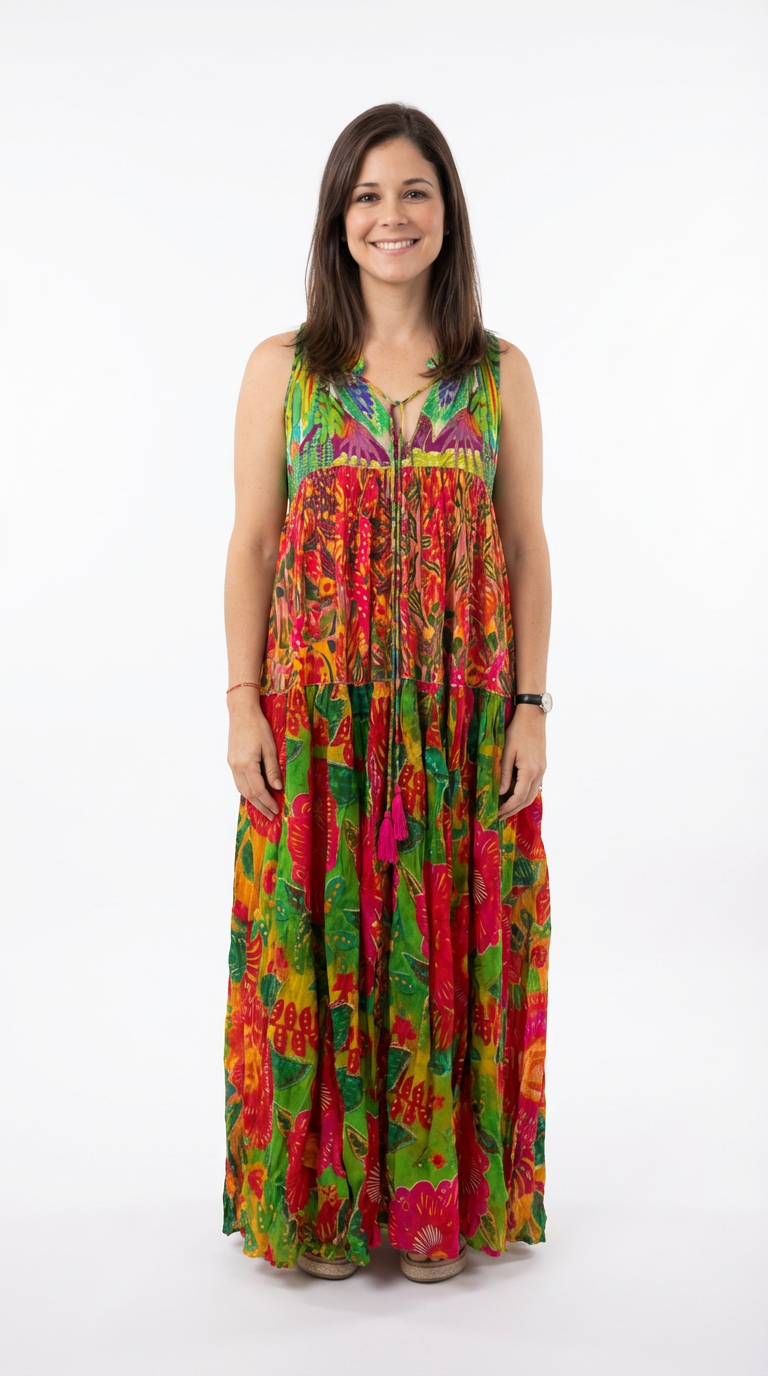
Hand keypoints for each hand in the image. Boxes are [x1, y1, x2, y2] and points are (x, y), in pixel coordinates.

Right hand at [227, 693, 282, 817]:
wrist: (241, 712)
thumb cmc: (258, 726)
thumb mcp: (270, 747)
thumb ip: (273, 769)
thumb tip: (277, 787)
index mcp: (247, 764)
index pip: (259, 790)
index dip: (268, 802)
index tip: (277, 810)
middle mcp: (236, 767)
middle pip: (248, 793)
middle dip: (260, 806)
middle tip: (271, 816)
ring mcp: (232, 764)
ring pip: (241, 789)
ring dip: (253, 801)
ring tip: (264, 809)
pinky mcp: (231, 761)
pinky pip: (238, 781)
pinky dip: (247, 791)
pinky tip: (254, 794)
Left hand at [498, 706, 546, 819]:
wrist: (533, 716)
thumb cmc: (517, 731)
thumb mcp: (507, 752)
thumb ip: (504, 774)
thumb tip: (501, 793)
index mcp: (530, 770)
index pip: (519, 797)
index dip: (507, 807)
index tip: (496, 813)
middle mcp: (539, 773)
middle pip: (527, 799)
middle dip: (513, 810)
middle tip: (499, 816)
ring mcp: (542, 770)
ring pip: (532, 794)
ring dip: (519, 803)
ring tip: (505, 809)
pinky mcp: (541, 766)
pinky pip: (533, 786)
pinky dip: (523, 794)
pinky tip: (513, 794)